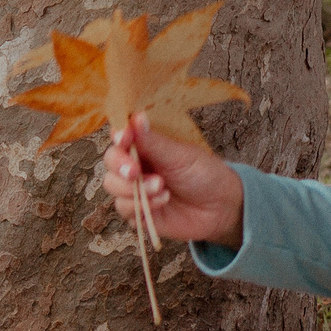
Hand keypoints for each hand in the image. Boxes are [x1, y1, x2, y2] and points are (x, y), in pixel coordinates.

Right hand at [102, 114, 245, 247]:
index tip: (124, 138)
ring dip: (133, 187)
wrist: (220, 207)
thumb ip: (154, 142)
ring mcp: (134, 189)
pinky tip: (164, 200)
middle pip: (110, 161)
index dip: (118, 136)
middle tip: (135, 171)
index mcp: (145, 145)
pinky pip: (124, 208)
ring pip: (112, 185)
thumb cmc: (203, 174)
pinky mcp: (137, 212)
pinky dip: (142, 205)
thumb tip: (136, 117)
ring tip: (161, 186)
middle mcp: (136, 165)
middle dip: (120, 165)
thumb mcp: (181, 155)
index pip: (121, 136)